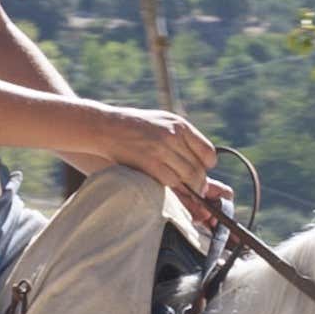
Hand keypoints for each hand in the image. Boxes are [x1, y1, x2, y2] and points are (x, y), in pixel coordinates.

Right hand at [88, 105, 231, 214]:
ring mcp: (161, 149)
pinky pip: (170, 182)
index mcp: (180, 125)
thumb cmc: (135, 127)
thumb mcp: (163, 122)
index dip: (207, 166)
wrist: (107, 126)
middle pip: (198, 169)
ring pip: (187, 177)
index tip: (202, 171)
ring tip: (183, 191)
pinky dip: (172, 188)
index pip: (208, 152)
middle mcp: (173, 136)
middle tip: (196, 190)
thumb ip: (182, 138)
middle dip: (199, 183)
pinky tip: (166, 187)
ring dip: (188, 189)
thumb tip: (202, 161)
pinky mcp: (149, 163)